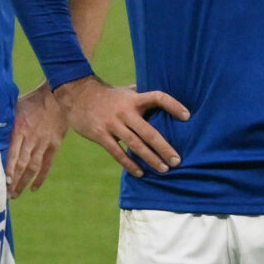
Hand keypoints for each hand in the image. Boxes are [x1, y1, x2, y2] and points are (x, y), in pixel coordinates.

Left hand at [5, 83, 68, 197]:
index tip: (3, 182)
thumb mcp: (13, 108)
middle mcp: (32, 139)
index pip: (13, 154)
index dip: (8, 169)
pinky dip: (41, 177)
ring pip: (33, 167)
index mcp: (20, 129)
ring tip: (17, 194)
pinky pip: (47, 164)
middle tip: (6, 194)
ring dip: (24, 182)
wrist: (56, 96)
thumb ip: (4, 122)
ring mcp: (44, 143)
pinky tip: (33, 188)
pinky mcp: (54, 145)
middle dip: (14, 181)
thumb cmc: (31, 101)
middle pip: (21, 164)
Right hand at [53, 76, 188, 177]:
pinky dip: (130, 164)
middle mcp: (125, 112)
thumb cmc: (107, 94)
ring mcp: (112, 124)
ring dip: (151, 159)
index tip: (187, 116)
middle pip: (149, 132)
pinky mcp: (100, 135)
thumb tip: (165, 98)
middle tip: (177, 160)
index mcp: (134, 99)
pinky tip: (141, 173)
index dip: (173, 105)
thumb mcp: (126, 90)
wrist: (76, 94)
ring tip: (164, 169)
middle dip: (164, 148)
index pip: (158, 97)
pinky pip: (117, 153)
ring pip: (135, 145)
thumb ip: (143, 95)